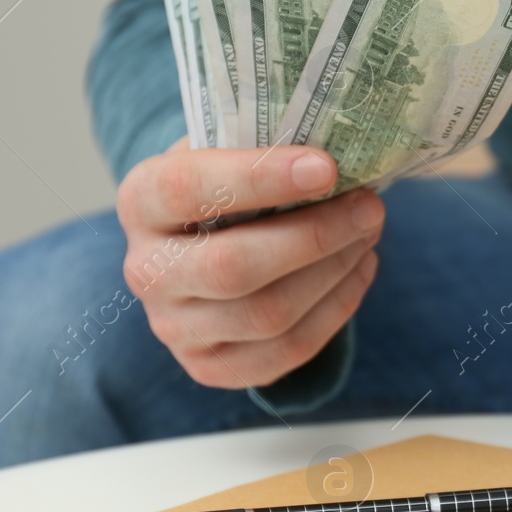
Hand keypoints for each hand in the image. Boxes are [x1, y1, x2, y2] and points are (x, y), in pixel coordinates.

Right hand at [116, 138, 382, 387]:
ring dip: (334, 271)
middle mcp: (147, 270)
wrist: (205, 243)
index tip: (326, 167)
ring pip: (267, 314)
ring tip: (368, 233)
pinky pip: (286, 351)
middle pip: (233, 267)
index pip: (188, 189)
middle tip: (369, 207)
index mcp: (141, 201)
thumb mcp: (230, 150)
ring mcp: (174, 327)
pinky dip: (336, 309)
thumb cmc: (227, 186)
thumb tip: (343, 145)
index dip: (260, 178)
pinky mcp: (210, 367)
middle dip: (315, 236)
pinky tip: (359, 269)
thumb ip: (266, 144)